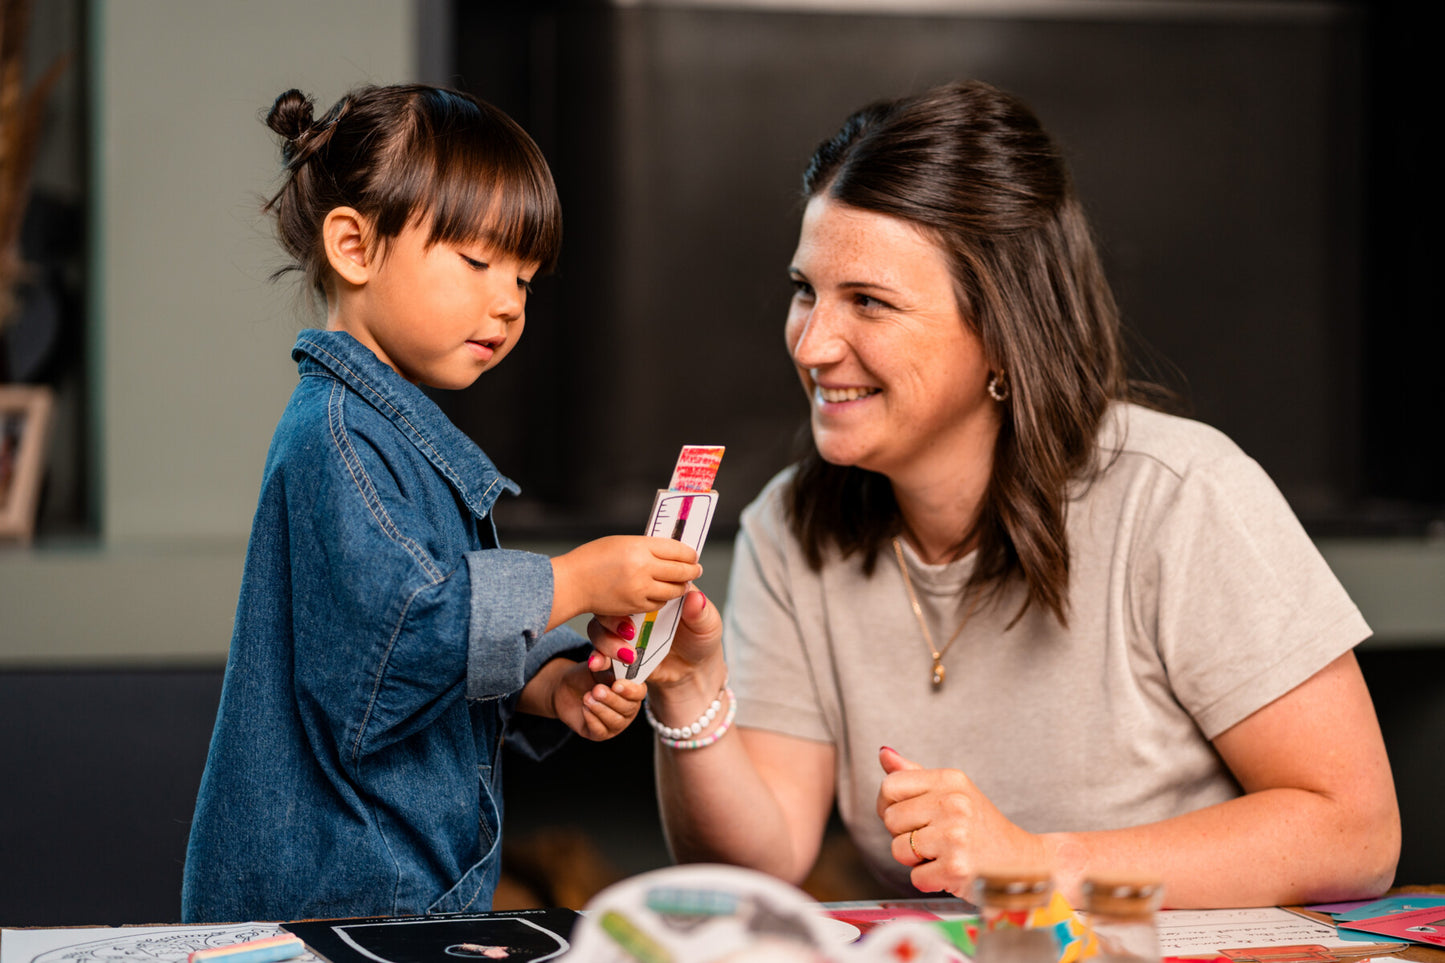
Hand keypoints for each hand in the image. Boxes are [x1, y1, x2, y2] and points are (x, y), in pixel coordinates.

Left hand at [550, 660, 646, 740]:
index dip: (630, 690)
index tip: (616, 684)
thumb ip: (605, 660)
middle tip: (596, 690)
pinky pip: (601, 731)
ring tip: (587, 697)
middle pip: (629, 708)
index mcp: (631, 689)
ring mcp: (616, 722)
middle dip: (611, 699)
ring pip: (616, 721)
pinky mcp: (600, 733)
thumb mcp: (596, 664)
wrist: (565, 689)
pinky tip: (584, 708)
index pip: (639, 692)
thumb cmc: (587, 676)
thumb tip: (609, 657)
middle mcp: (628, 707)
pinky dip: (592, 719)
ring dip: (601, 709)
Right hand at [551, 535, 702, 626]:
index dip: (689, 553)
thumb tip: (672, 550)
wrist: (572, 583)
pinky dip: (664, 599)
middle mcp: (642, 567)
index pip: (677, 549)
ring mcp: (639, 589)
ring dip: (682, 586)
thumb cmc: (593, 559)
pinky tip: (662, 593)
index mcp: (639, 546)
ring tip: (684, 582)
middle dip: (692, 570)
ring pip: (674, 590)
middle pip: (681, 570)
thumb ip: (646, 547)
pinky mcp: (635, 606)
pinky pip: (659, 604)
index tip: (694, 555)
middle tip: (696, 569)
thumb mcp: (621, 542)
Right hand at [589, 590, 725, 713]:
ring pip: (599, 627)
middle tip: (628, 632)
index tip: (634, 603)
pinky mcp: (619, 651)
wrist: (694, 671)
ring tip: (625, 654)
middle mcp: (636, 607)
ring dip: (605, 640)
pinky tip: (604, 664)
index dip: (630, 588)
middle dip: (610, 618)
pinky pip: (601, 651)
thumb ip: (700, 612)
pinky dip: (600, 657)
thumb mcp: (708, 624)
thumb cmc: (701, 639)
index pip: (636, 581)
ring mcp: (625, 629)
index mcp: (656, 593)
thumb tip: (696, 597)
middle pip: (609, 603)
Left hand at [877, 746, 1048, 896]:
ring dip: (916, 860)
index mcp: (950, 779)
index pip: (890, 785)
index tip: (908, 816)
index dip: (890, 805)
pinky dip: (930, 880)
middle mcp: (953, 803)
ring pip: (898, 850)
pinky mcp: (956, 867)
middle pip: (891, 819)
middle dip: (905, 834)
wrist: (1025, 864)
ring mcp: (955, 835)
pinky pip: (915, 877)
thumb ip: (915, 774)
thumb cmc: (983, 829)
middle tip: (935, 838)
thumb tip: (884, 753)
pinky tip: (951, 871)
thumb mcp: (954, 792)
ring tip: (944, 854)